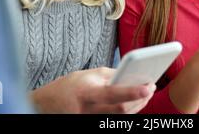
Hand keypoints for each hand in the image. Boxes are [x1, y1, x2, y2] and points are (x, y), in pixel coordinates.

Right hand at [31, 67, 155, 113]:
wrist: (46, 105)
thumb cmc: (69, 86)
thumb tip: (133, 75)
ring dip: (138, 106)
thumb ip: (110, 75)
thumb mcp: (87, 74)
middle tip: (151, 87)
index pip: (113, 93)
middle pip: (122, 110)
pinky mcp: (94, 124)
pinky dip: (128, 112)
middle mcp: (89, 111)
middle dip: (140, 99)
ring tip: (146, 94)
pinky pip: (116, 121)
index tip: (149, 86)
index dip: (133, 91)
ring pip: (122, 118)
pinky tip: (135, 103)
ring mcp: (91, 121)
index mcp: (86, 93)